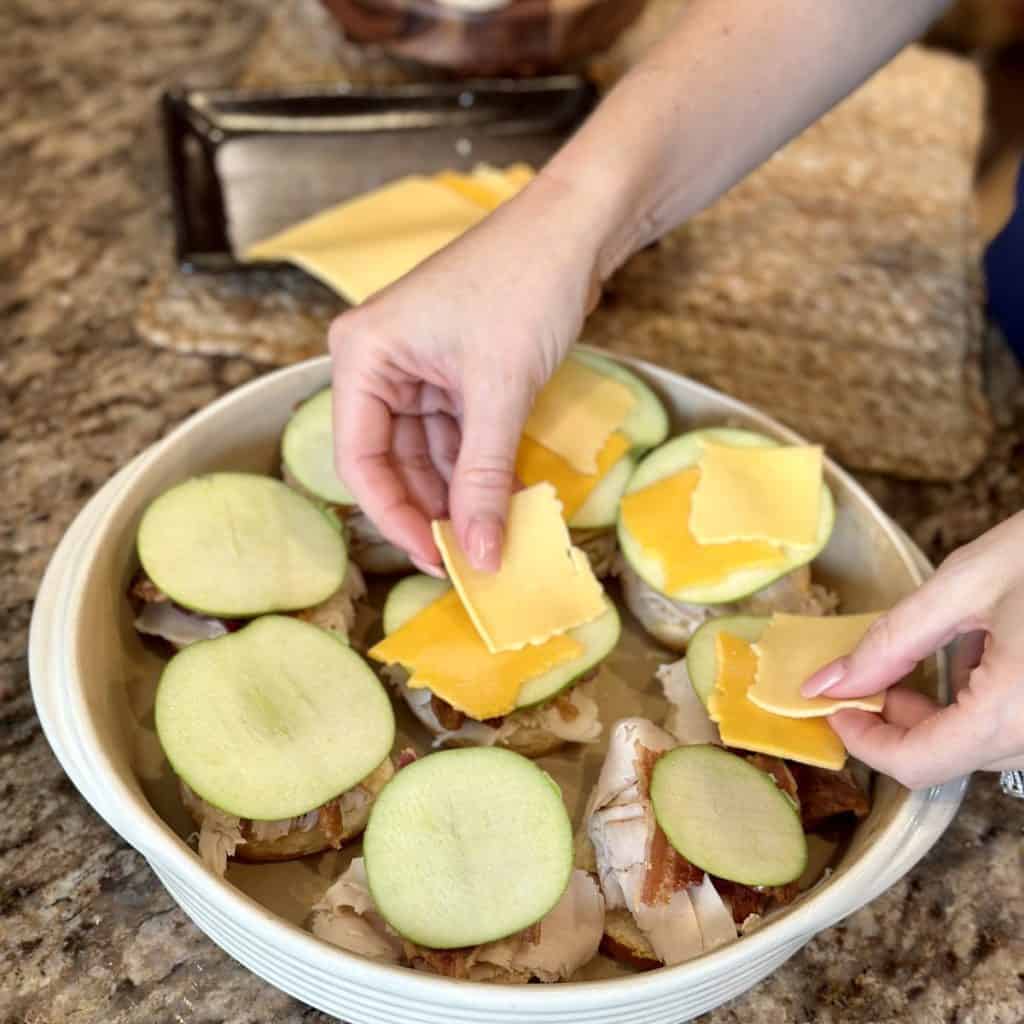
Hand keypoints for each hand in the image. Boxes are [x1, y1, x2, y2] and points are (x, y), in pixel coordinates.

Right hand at [328, 174, 603, 572]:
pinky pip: (458, 436)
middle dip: (431, 509)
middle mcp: (380, 363)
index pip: (360, 459)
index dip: (395, 517)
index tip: (437, 559)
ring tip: (491, 536)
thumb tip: (479, 555)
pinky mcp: (455, 373)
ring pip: (428, 453)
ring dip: (460, 494)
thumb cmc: (526, 285)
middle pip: (392, 461)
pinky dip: (480, 468)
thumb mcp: (501, 390)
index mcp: (363, 356)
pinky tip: (502, 501)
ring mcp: (418, 369)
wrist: (579, 227)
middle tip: (469, 557)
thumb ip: (484, 477)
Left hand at [802, 511, 1023, 788]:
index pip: (917, 765)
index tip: (835, 706)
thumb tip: (829, 682)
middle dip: (897, 721)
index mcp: (1015, 711)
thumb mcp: (966, 584)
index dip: (864, 741)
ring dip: (940, 716)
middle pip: (950, 758)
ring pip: (984, 746)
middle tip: (871, 672)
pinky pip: (1017, 728)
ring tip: (926, 657)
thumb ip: (892, 641)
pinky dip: (982, 707)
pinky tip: (980, 657)